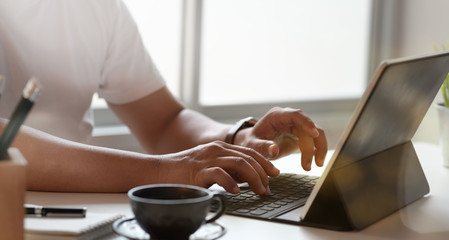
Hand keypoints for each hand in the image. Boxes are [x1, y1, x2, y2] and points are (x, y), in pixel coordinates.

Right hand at [156, 141, 279, 194]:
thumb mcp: (210, 166)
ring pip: (239, 163)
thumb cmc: (184, 171)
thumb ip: (227, 169)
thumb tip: (246, 178)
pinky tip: (236, 191)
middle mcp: (216, 149)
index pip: (249, 152)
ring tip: (259, 190)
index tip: (274, 173)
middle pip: (248, 157)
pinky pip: (219, 174)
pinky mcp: (198, 170)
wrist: (159, 171)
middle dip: (263, 172)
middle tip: (268, 187)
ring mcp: (208, 158)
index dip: (264, 162)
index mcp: (220, 147)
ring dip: (253, 178)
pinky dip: (231, 183)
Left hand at [234, 107, 326, 170]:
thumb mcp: (252, 146)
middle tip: (308, 164)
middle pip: (309, 126)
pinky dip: (316, 151)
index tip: (314, 134)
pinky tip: (315, 162)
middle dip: (312, 145)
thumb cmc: (252, 142)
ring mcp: (296, 126)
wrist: (253, 144)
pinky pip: (314, 141)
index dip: (307, 123)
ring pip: (315, 134)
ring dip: (318, 149)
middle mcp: (289, 118)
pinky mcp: (300, 134)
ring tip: (316, 165)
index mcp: (277, 116)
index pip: (296, 115)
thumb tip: (274, 149)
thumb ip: (262, 147)